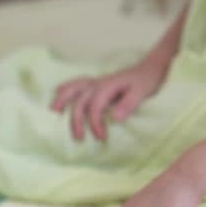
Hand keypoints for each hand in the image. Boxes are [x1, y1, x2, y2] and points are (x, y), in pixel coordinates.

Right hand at [51, 60, 166, 140]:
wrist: (151, 67)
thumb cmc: (148, 80)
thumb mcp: (142, 92)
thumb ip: (128, 104)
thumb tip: (114, 118)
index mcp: (108, 86)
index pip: (95, 107)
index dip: (96, 124)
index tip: (102, 138)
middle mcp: (99, 83)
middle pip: (80, 101)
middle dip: (77, 120)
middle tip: (79, 138)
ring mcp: (97, 82)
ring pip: (74, 88)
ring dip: (63, 99)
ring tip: (54, 113)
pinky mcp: (98, 83)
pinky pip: (78, 83)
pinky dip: (67, 88)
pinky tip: (59, 92)